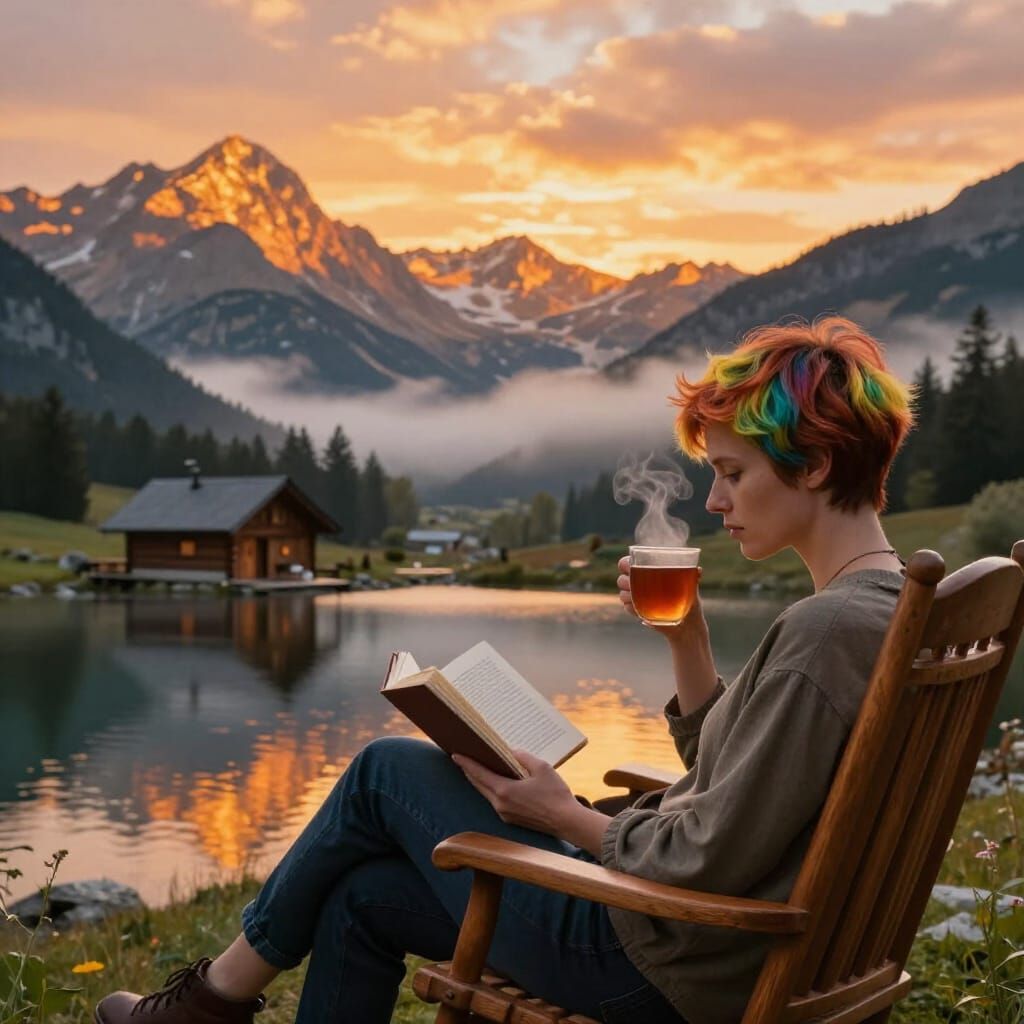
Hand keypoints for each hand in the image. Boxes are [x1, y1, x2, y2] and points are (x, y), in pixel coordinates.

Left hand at [452, 749, 578, 835]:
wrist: (567, 822)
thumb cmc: (556, 794)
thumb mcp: (541, 768)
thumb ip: (523, 757)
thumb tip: (511, 752)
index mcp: (504, 791)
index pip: (479, 774)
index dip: (466, 763)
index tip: (455, 755)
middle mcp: (500, 804)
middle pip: (478, 784)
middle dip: (469, 770)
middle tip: (462, 758)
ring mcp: (504, 814)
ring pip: (486, 793)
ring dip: (479, 780)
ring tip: (474, 767)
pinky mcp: (510, 819)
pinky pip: (495, 801)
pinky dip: (490, 789)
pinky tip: (494, 782)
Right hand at [617, 555, 705, 641]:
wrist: (689, 625)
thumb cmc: (689, 601)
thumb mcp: (691, 588)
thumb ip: (692, 577)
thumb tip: (698, 570)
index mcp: (650, 572)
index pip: (628, 563)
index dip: (625, 563)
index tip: (628, 566)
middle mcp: (641, 584)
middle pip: (622, 579)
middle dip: (625, 580)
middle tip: (633, 584)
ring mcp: (638, 599)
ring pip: (622, 594)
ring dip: (626, 594)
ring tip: (636, 596)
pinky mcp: (639, 612)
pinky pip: (628, 608)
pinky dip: (631, 608)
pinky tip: (639, 609)